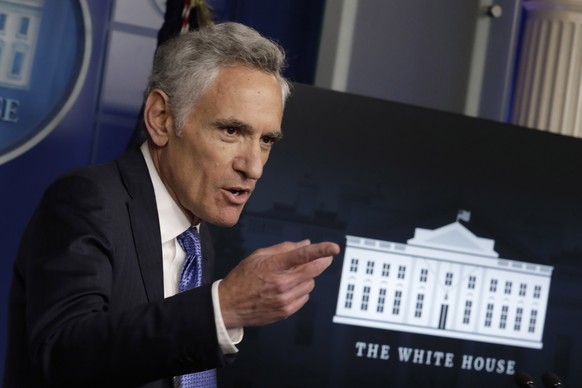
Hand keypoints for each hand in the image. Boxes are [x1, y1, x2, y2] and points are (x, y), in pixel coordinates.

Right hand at [219, 240, 339, 327]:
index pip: (302, 256)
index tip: (334, 248)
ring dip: (306, 278)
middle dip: (322, 262)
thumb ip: (284, 248)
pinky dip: (301, 291)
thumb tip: (306, 244)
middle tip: (326, 257)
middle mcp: (281, 283)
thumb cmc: (242, 277)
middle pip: (314, 270)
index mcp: (274, 266)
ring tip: (290, 277)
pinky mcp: (286, 311)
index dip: (320, 250)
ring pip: (310, 284)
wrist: (229, 305)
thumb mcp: (258, 256)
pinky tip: (287, 289)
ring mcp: (285, 299)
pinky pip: (305, 297)